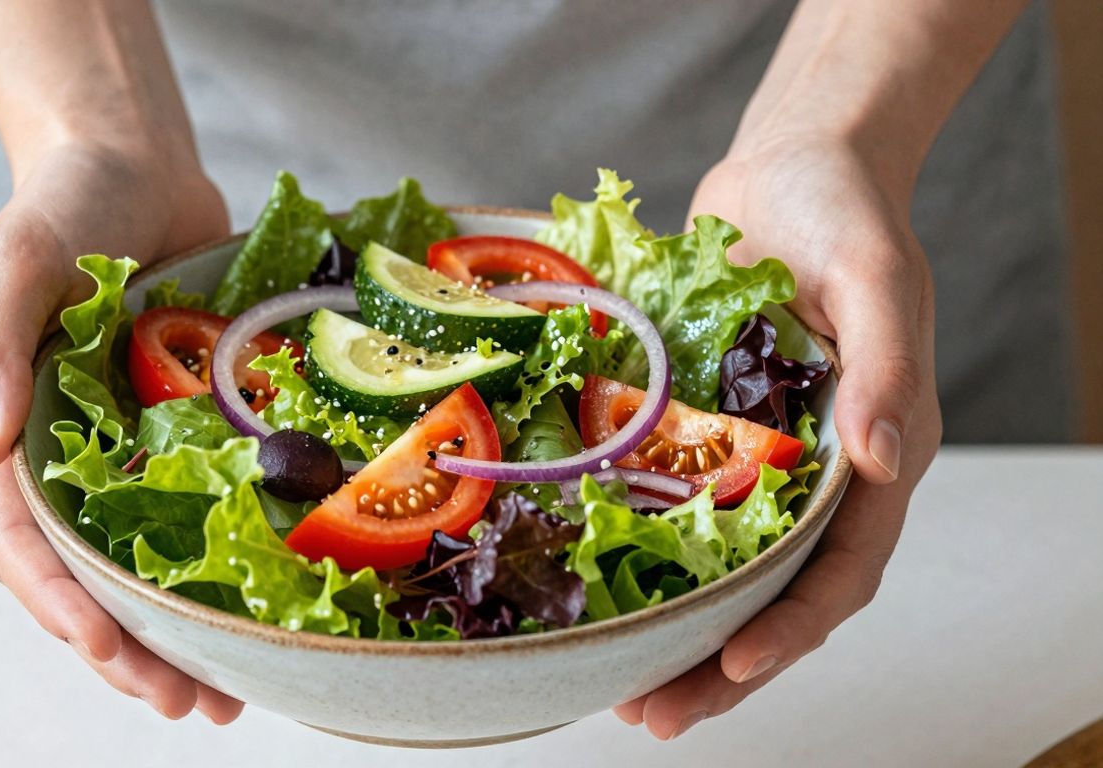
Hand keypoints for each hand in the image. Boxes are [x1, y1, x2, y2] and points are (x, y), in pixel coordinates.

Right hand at [0, 140, 243, 721]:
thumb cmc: (63, 208)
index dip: (66, 609)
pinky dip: (229, 561)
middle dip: (134, 650)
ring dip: (184, 630)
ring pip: (149, 562)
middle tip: (194, 705)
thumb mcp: (15, 264)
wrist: (135, 167)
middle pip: (89, 579)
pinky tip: (273, 602)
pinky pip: (204, 509)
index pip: (24, 548)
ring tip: (233, 691)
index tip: (118, 656)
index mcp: (4, 437)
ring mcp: (126, 452)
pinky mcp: (184, 434)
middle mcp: (63, 460)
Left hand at [614, 135, 942, 737]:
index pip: (844, 568)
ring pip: (721, 570)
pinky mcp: (708, 433)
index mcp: (875, 451)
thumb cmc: (844, 209)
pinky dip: (644, 556)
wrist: (790, 166)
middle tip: (651, 715)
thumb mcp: (875, 275)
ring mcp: (760, 458)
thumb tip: (882, 458)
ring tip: (616, 687)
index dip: (794, 626)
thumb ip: (887, 364)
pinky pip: (676, 509)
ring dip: (676, 632)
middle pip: (777, 594)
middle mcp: (818, 471)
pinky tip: (591, 586)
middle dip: (719, 663)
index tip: (735, 665)